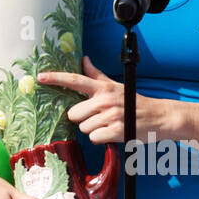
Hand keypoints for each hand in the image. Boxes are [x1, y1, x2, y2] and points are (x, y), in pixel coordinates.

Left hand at [38, 55, 157, 144]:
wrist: (157, 117)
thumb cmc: (134, 102)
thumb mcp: (116, 86)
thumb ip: (97, 75)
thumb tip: (84, 60)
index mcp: (103, 88)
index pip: (76, 79)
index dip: (56, 78)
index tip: (40, 77)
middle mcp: (105, 100)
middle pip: (74, 113)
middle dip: (83, 118)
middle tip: (98, 117)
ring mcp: (110, 116)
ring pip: (83, 128)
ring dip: (93, 129)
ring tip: (107, 125)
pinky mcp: (115, 131)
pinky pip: (94, 138)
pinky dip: (101, 139)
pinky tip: (111, 133)